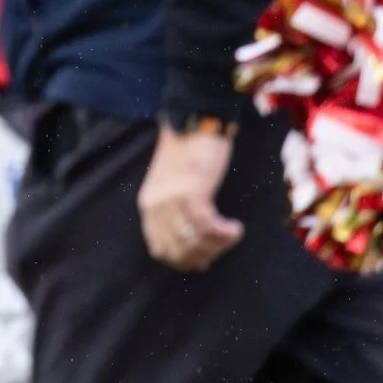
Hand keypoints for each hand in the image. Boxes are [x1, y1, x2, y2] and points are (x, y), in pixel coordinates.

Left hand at [139, 122, 242, 270]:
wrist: (194, 122)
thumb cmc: (188, 153)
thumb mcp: (174, 186)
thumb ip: (178, 214)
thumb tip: (196, 250)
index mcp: (148, 205)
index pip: (160, 248)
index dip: (183, 260)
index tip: (204, 260)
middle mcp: (156, 205)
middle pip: (179, 250)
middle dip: (203, 255)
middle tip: (221, 247)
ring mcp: (172, 199)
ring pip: (195, 240)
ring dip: (218, 245)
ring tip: (231, 235)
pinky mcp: (192, 191)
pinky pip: (208, 226)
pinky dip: (224, 233)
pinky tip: (234, 228)